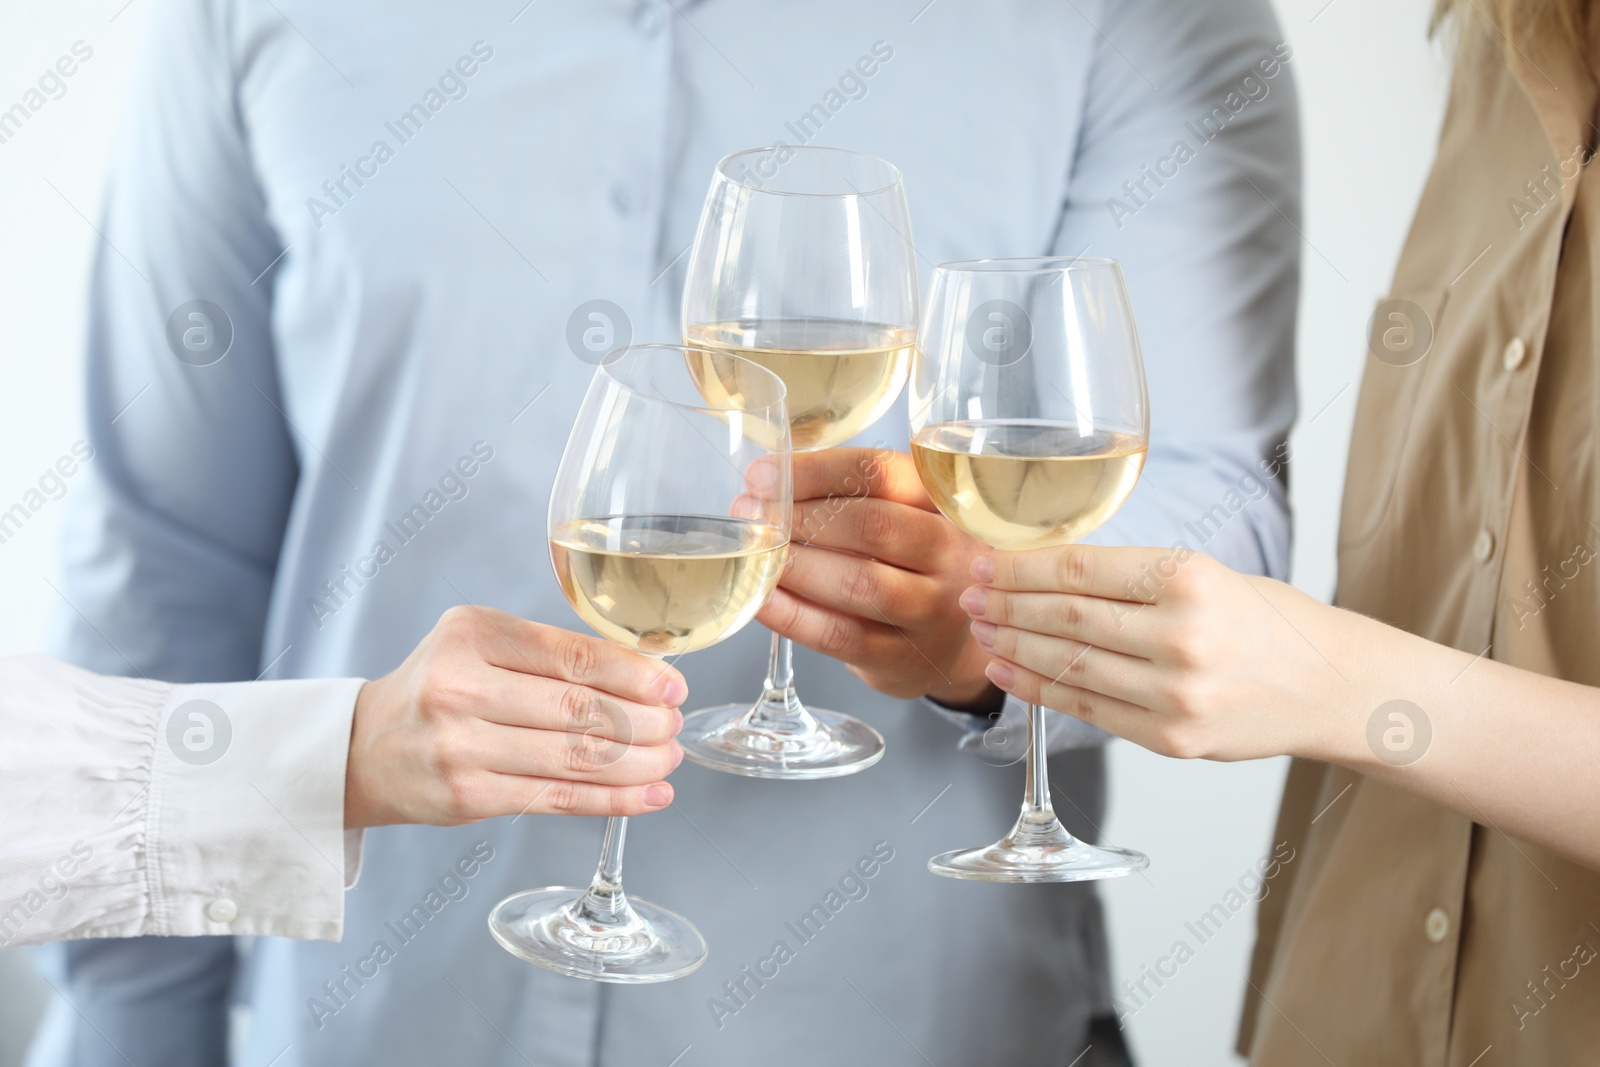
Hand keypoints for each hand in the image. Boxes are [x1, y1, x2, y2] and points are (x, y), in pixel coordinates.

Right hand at [345, 606, 685, 827]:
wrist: (366, 747)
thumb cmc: (440, 686)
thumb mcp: (482, 643)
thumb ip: (551, 653)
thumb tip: (645, 671)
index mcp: (472, 634)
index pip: (572, 656)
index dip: (634, 674)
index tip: (673, 685)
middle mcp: (461, 687)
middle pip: (578, 709)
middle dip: (644, 721)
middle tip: (675, 725)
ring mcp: (460, 746)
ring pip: (573, 758)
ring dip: (637, 763)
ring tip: (669, 759)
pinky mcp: (467, 796)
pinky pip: (556, 799)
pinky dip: (612, 800)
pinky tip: (648, 796)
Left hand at [753, 447, 996, 705]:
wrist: (940, 647)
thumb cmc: (902, 568)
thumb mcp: (893, 519)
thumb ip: (841, 498)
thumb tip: (763, 489)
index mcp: (941, 502)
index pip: (881, 472)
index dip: (816, 471)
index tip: (763, 476)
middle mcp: (949, 552)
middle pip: (874, 525)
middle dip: (802, 518)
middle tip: (755, 518)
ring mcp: (932, 609)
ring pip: (860, 582)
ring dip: (798, 566)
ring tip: (758, 554)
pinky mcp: (902, 657)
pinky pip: (840, 635)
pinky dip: (793, 615)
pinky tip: (762, 599)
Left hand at [959, 545, 1368, 761]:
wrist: (1332, 686)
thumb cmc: (1267, 621)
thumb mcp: (1208, 574)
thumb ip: (1134, 579)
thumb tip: (1043, 570)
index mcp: (1191, 579)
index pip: (1080, 570)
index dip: (1021, 567)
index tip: (985, 560)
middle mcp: (1182, 636)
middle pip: (1066, 617)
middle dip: (1006, 604)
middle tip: (969, 593)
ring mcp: (1175, 694)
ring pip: (1069, 665)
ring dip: (1013, 646)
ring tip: (981, 628)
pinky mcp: (1170, 737)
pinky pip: (1087, 709)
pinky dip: (1038, 689)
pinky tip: (1008, 669)